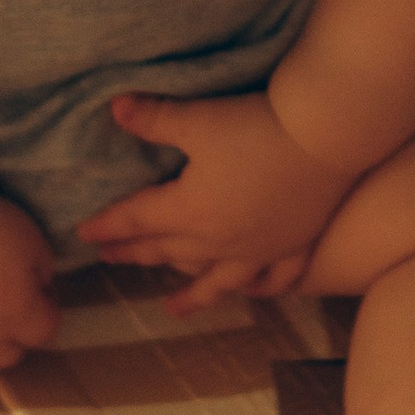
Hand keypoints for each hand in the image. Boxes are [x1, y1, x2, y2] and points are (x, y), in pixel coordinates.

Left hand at [73, 91, 360, 311]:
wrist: (329, 136)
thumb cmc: (258, 125)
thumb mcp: (198, 119)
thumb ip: (154, 118)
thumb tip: (115, 107)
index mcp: (190, 210)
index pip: (137, 220)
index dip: (108, 226)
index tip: (84, 235)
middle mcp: (220, 241)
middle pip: (167, 251)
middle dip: (136, 255)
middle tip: (111, 260)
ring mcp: (259, 249)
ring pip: (216, 280)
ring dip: (191, 294)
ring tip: (172, 307)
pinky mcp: (295, 244)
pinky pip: (272, 279)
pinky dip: (258, 289)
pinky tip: (249, 294)